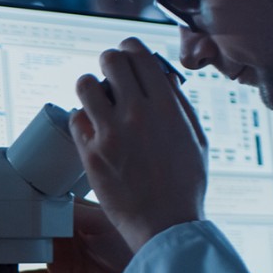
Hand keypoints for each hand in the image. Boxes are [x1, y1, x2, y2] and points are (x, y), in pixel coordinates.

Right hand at [19, 200, 132, 272]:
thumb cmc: (132, 242)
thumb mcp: (97, 220)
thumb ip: (70, 212)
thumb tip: (43, 201)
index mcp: (74, 213)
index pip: (43, 206)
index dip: (27, 205)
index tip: (8, 202)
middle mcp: (65, 234)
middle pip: (32, 229)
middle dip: (16, 228)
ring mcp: (62, 257)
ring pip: (29, 252)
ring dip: (14, 251)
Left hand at [71, 38, 207, 251]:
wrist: (166, 223)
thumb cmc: (185, 183)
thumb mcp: (196, 138)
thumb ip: (178, 103)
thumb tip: (162, 76)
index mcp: (165, 106)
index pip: (139, 55)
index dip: (130, 49)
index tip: (127, 53)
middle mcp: (136, 113)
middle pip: (110, 61)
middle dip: (109, 63)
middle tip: (111, 76)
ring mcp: (110, 132)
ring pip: (85, 85)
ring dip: (91, 88)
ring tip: (97, 101)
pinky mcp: (90, 152)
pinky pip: (76, 118)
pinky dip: (83, 120)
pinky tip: (93, 130)